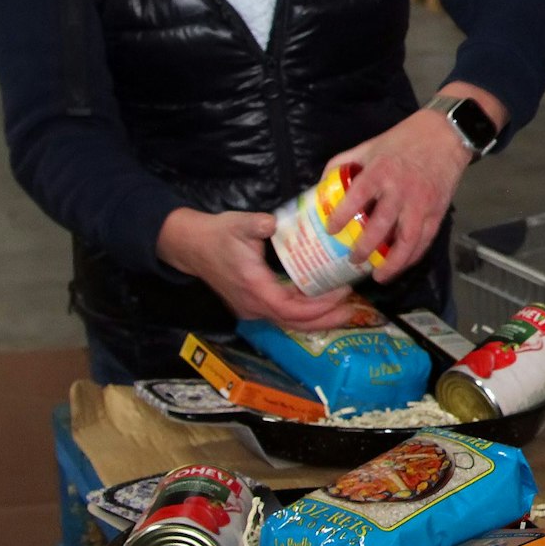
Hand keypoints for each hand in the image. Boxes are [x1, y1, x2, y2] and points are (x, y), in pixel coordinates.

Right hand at [155, 207, 358, 328]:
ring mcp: (252, 308)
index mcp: (253, 287)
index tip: (341, 293)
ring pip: (289, 322)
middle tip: (354, 312)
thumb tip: (273, 222)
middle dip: (325, 320)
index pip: (289, 308)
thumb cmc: (217, 234)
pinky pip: (284, 315)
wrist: (190, 245)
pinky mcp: (253, 304)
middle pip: (294, 323)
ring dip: (318, 319)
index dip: (318, 306)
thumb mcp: (237, 224)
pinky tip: (324, 304)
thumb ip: (257, 224)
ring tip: (346, 311)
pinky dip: (305, 313)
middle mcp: (253, 305)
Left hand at [323, 107, 473, 282]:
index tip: (330, 229)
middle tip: (352, 260)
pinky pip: (425, 239)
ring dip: (393, 262)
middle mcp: (400, 190)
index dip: (341, 215)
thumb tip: (321, 186)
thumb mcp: (368, 146)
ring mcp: (420, 203)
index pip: (357, 197)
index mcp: (380, 172)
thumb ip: (344, 164)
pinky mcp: (437, 211)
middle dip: (365, 247)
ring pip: (407, 240)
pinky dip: (413, 256)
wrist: (444, 136)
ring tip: (379, 276)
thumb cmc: (402, 141)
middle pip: (381, 225)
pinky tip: (401, 265)